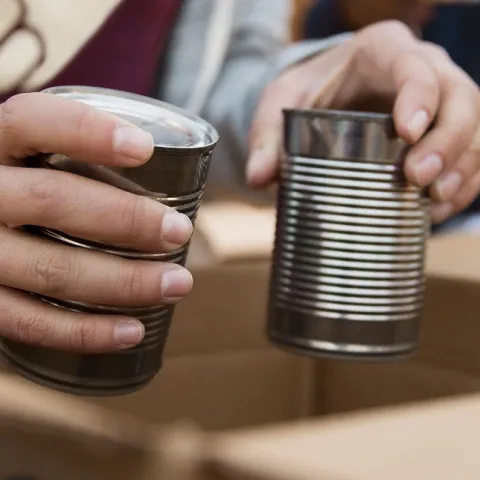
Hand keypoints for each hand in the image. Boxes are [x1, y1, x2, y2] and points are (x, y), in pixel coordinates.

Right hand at [0, 93, 192, 351]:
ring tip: (177, 283)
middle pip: (49, 199)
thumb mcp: (35, 165)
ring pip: (48, 268)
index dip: (86, 130)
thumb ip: (79, 163)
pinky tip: (132, 331)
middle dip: (124, 218)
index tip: (145, 148)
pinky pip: (29, 322)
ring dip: (123, 281)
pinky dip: (85, 331)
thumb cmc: (32, 195)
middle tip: (179, 231)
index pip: (30, 122)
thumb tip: (179, 189)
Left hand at [247, 21, 479, 223]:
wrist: (326, 91)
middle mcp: (423, 68)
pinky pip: (471, 151)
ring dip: (463, 166)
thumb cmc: (307, 92)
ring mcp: (440, 98)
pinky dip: (463, 181)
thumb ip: (267, 138)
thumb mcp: (280, 105)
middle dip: (448, 141)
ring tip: (436, 202)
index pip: (415, 68)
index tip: (407, 136)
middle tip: (420, 181)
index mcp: (383, 52)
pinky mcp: (443, 128)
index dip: (420, 99)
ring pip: (476, 125)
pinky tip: (440, 208)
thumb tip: (258, 178)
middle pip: (460, 97)